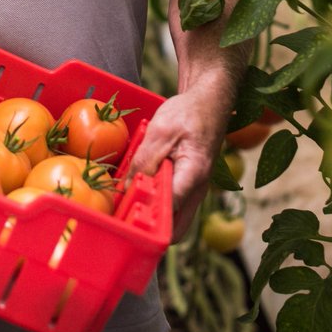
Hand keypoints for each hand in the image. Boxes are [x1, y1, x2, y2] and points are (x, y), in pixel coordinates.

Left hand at [129, 86, 227, 240]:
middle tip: (123, 218)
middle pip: (175, 228)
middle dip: (150, 228)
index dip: (147, 216)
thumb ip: (144, 160)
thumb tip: (127, 188)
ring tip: (126, 204)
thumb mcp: (160, 132)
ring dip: (151, 213)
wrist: (207, 103)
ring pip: (173, 218)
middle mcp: (196, 190)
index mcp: (192, 176)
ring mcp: (193, 190)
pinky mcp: (186, 184)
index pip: (170, 209)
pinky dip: (155, 200)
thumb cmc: (187, 114)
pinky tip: (136, 187)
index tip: (125, 215)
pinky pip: (171, 202)